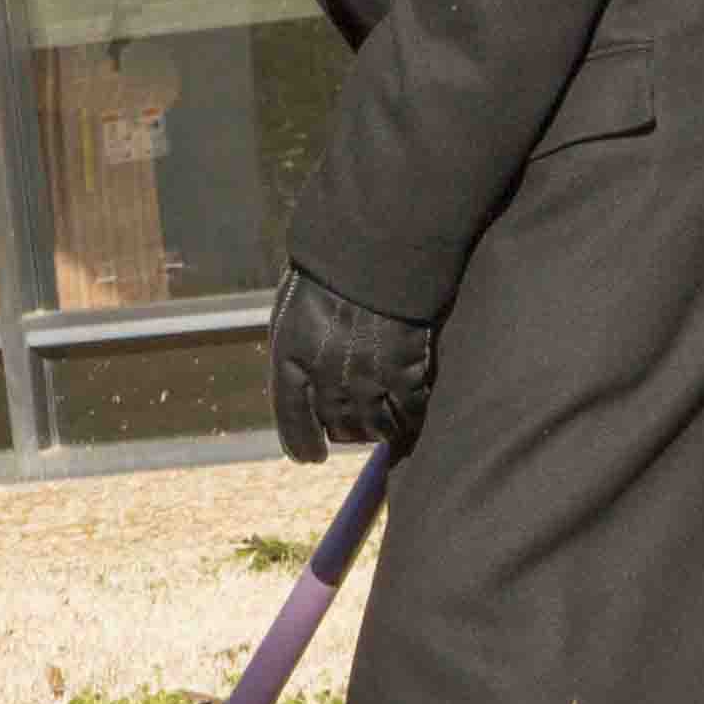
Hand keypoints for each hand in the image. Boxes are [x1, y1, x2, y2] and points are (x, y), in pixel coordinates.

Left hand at [267, 269, 436, 467]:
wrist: (373, 247)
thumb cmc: (329, 265)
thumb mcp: (296, 302)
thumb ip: (300, 339)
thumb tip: (305, 362)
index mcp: (290, 357)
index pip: (291, 416)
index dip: (301, 441)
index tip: (310, 457)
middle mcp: (325, 377)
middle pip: (336, 424)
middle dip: (343, 432)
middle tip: (351, 432)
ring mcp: (367, 378)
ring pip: (374, 425)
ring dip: (378, 430)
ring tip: (384, 429)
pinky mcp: (405, 371)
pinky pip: (410, 411)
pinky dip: (411, 420)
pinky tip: (412, 420)